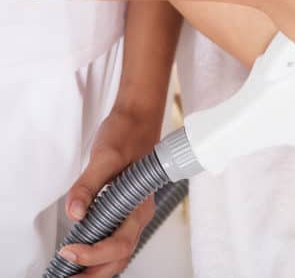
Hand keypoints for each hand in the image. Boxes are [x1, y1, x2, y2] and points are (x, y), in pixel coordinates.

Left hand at [60, 106, 162, 276]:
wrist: (139, 119)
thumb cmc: (128, 135)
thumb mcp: (104, 157)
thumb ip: (88, 186)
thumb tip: (75, 214)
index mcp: (139, 205)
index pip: (120, 244)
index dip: (94, 254)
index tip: (69, 251)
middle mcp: (139, 214)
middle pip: (121, 257)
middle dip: (94, 274)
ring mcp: (133, 213)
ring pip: (119, 253)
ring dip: (96, 268)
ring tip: (70, 274)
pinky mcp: (124, 210)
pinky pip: (115, 240)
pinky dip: (98, 254)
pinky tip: (80, 253)